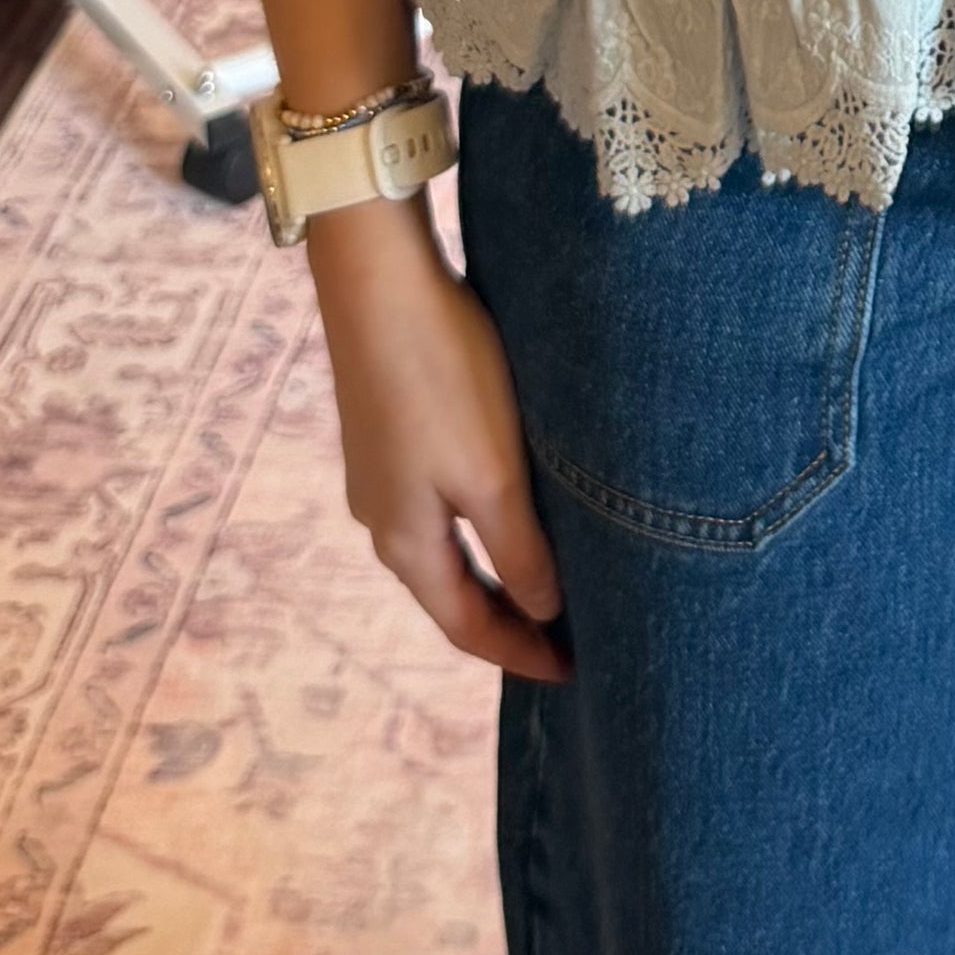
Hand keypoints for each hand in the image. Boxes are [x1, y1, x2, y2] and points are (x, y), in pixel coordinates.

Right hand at [303, 203, 571, 679]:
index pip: (466, 626)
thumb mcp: (491, 474)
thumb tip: (543, 613)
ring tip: (549, 584)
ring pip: (445, 547)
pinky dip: (479, 528)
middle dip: (508, 621)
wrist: (378, 280)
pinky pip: (439, 505)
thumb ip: (519, 550)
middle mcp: (381, 516)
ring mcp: (379, 472)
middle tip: (570, 639)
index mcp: (404, 542)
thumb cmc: (441, 376)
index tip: (576, 675)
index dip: (521, 655)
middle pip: (451, 594)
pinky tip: (509, 509)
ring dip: (495, 573)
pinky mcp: (388, 430)